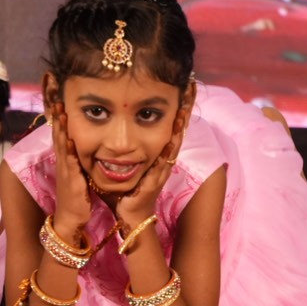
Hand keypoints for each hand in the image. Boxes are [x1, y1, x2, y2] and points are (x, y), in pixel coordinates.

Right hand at [50, 107, 93, 235]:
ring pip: (62, 146)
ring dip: (61, 130)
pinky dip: (68, 151)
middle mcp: (63, 163)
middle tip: (56, 100)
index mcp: (65, 161)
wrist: (71, 218)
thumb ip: (77, 160)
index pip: (61, 135)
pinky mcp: (71, 181)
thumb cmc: (77, 197)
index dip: (59, 120)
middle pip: (58, 136)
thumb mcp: (77, 174)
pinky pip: (69, 163)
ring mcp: (65, 171)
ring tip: (61, 114)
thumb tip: (80, 147)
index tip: (59, 102)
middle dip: (57, 118)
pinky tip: (69, 141)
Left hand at [116, 89, 192, 228]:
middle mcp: (163, 160)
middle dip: (185, 108)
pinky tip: (175, 132)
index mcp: (156, 156)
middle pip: (178, 129)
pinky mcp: (156, 179)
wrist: (129, 218)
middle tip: (192, 87)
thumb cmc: (124, 193)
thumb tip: (114, 135)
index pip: (170, 127)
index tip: (182, 88)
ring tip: (186, 103)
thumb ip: (123, 152)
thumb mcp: (125, 167)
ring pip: (175, 141)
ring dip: (182, 122)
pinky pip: (165, 158)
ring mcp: (162, 169)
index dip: (177, 108)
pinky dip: (171, 144)